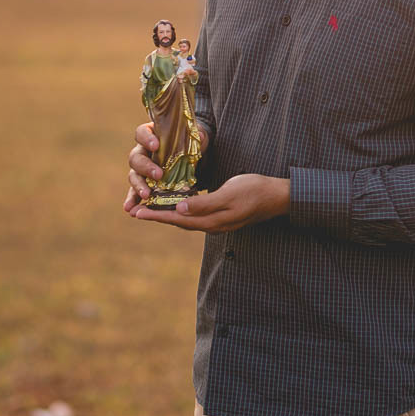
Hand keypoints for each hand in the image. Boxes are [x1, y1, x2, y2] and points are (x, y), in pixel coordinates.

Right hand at [123, 121, 209, 212]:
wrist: (190, 155)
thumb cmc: (189, 141)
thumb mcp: (195, 136)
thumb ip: (197, 135)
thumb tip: (202, 137)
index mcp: (151, 135)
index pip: (142, 133)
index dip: (146, 139)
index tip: (156, 145)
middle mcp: (142, 151)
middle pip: (136, 158)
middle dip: (146, 167)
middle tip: (158, 175)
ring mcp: (141, 169)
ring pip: (134, 176)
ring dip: (138, 186)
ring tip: (146, 195)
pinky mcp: (144, 183)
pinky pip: (134, 192)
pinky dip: (132, 200)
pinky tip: (130, 208)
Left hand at [132, 174, 289, 231]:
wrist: (278, 197)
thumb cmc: (255, 190)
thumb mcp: (229, 193)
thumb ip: (204, 203)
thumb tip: (179, 209)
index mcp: (212, 221)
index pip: (178, 219)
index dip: (157, 215)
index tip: (138, 212)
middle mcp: (212, 225)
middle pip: (179, 222)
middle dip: (158, 216)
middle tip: (137, 211)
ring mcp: (218, 222)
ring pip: (187, 220)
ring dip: (169, 215)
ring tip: (152, 209)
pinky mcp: (223, 217)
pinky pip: (196, 216)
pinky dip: (183, 211)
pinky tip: (178, 204)